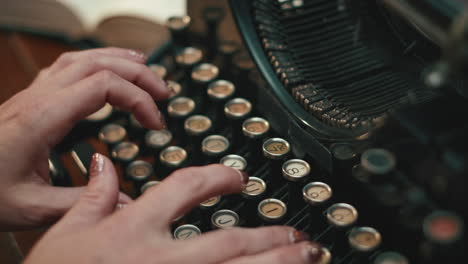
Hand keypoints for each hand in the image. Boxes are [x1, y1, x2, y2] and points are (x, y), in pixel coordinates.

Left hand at [0, 48, 169, 229]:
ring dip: (119, 60)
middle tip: (164, 92)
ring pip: (82, 58)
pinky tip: (109, 69)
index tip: (155, 123)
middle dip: (138, 73)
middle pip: (97, 64)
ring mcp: (33, 95)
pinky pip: (69, 66)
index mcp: (42, 118)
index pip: (103, 86)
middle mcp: (38, 99)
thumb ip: (83, 202)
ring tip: (146, 69)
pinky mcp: (32, 99)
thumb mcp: (33, 207)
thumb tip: (125, 202)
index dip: (138, 99)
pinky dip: (97, 61)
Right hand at [25, 154, 322, 263]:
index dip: (219, 177)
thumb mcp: (65, 234)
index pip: (187, 188)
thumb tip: (104, 164)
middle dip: (271, 236)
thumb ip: (93, 196)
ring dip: (279, 263)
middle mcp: (162, 258)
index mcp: (135, 228)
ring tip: (309, 256)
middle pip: (231, 241)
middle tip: (299, 234)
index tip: (238, 178)